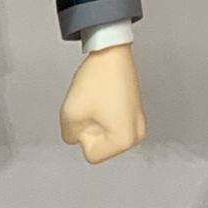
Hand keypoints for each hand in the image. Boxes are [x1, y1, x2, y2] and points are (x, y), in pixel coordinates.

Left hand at [60, 44, 146, 163]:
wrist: (111, 52)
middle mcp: (136, 135)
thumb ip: (69, 135)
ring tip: (98, 100)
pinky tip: (103, 97)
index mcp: (125, 140)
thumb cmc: (97, 79)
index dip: (82, 134)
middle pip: (99, 146)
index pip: (91, 154)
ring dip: (95, 121)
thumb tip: (76, 137)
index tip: (90, 113)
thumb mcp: (70, 114)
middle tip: (93, 106)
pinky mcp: (135, 113)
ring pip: (103, 135)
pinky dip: (102, 114)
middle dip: (89, 129)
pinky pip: (110, 123)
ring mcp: (138, 124)